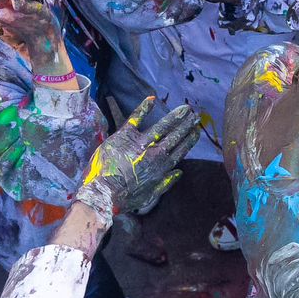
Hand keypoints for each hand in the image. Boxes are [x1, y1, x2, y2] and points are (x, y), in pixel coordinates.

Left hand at [75, 96, 201, 217]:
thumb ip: (165, 183)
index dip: (190, 139)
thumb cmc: (124, 198)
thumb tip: (179, 172)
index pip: (181, 150)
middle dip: (187, 125)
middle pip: (175, 136)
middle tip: (195, 115)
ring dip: (175, 116)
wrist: (102, 192)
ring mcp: (140, 143)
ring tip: (185, 108)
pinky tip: (152, 99)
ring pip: (162, 126)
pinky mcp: (124, 135)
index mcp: (161, 167)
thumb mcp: (149, 196)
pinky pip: (136, 117)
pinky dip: (144, 107)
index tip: (196, 131)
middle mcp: (155, 153)